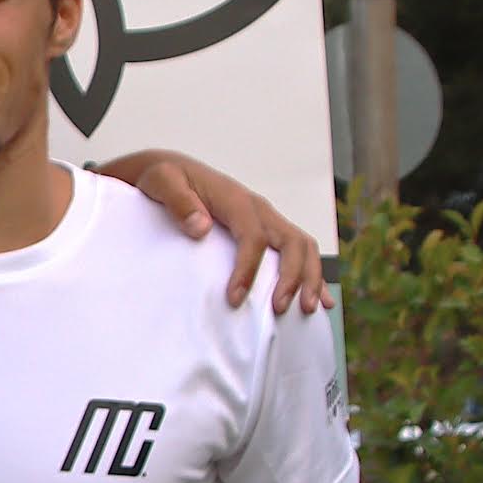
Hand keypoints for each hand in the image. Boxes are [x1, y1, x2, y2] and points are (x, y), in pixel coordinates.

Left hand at [102, 149, 331, 312]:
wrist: (172, 172)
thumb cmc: (165, 179)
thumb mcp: (161, 182)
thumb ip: (178, 201)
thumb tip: (200, 227)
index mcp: (235, 199)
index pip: (253, 235)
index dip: (247, 268)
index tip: (234, 299)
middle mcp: (258, 209)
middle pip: (291, 241)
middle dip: (292, 276)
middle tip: (279, 309)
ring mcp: (267, 220)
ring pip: (302, 246)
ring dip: (310, 278)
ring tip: (306, 310)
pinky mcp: (268, 230)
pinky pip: (298, 251)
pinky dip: (312, 275)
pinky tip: (321, 301)